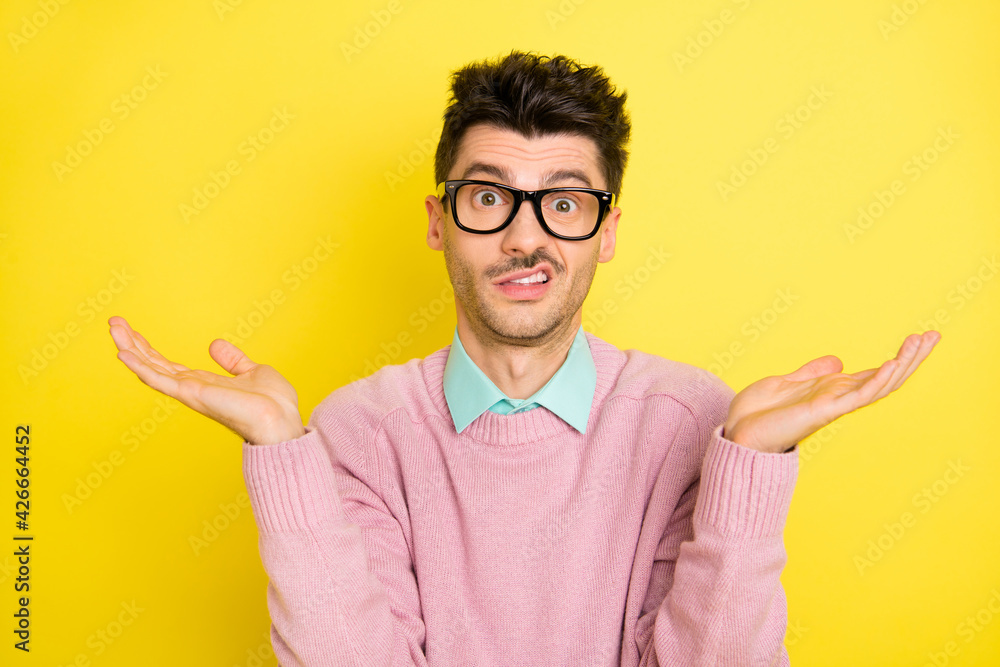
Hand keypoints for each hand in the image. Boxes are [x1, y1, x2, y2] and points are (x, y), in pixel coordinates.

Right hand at [108, 316, 304, 445]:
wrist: (281, 420)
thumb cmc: (272, 404)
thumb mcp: (253, 372)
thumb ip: (233, 360)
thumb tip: (215, 344)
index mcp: (203, 384)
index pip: (167, 364)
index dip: (148, 348)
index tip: (131, 329)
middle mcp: (192, 389)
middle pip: (154, 364)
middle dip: (132, 343)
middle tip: (113, 322)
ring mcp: (190, 393)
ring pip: (151, 368)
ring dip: (130, 349)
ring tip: (113, 328)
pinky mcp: (193, 395)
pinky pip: (161, 380)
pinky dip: (141, 367)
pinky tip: (124, 354)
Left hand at [722, 331, 940, 453]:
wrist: (739, 434)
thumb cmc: (758, 414)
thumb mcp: (786, 383)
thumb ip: (812, 373)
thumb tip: (837, 361)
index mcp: (831, 389)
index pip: (874, 372)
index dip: (898, 357)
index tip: (920, 337)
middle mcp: (838, 397)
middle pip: (885, 376)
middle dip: (911, 357)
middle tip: (936, 335)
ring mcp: (834, 405)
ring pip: (879, 384)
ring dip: (902, 363)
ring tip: (922, 342)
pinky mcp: (824, 411)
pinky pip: (857, 397)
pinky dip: (876, 381)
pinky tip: (891, 364)